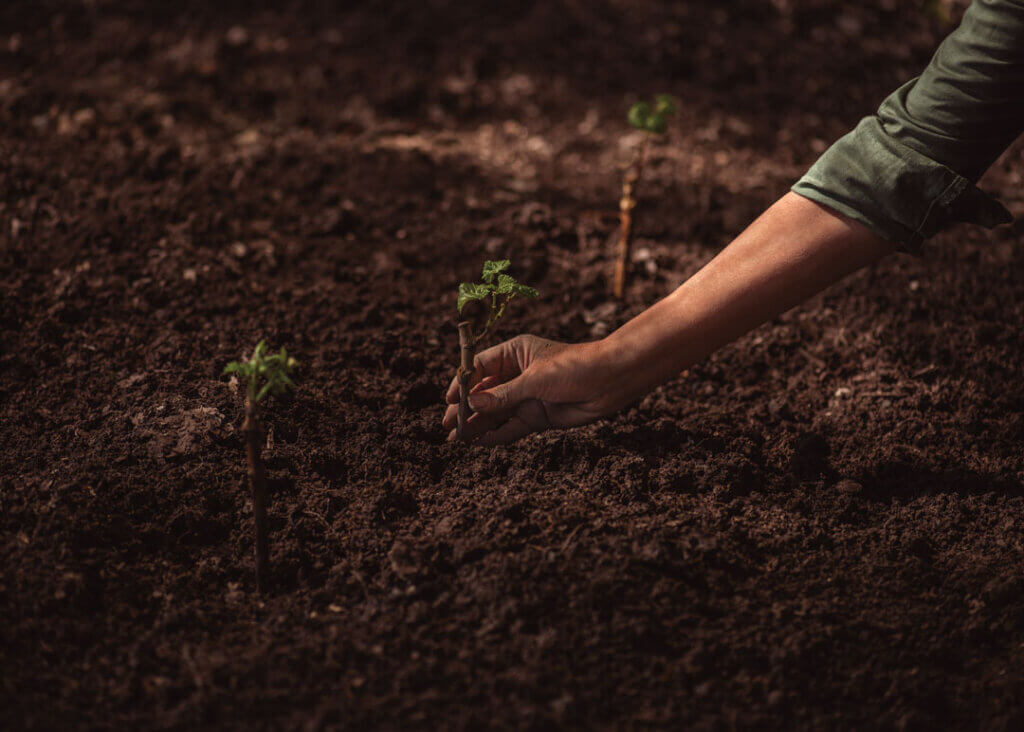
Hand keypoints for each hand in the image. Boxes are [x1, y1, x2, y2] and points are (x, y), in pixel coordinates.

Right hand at [442, 335, 624, 444]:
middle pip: (483, 393)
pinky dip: (495, 434)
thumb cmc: (574, 367)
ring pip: (495, 413)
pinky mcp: (537, 416)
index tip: (449, 399)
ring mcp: (527, 396)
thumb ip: (502, 395)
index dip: (462, 383)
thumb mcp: (535, 379)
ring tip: (456, 439)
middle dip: (465, 409)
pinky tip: (479, 442)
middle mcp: (517, 374)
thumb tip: (471, 405)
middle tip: (447, 424)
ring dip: (477, 425)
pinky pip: (511, 427)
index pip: (479, 367)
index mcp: (514, 353)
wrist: (611, 382)